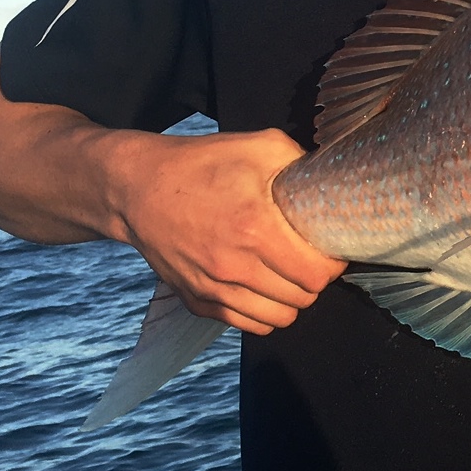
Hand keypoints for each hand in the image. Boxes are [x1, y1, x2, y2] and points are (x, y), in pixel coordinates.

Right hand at [105, 128, 346, 335]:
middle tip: (310, 257)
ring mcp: (213, 289)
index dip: (332, 262)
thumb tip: (330, 181)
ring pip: (278, 318)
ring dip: (291, 299)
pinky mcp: (198, 301)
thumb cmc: (201, 164)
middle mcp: (234, 267)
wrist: (138, 189)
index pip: (316, 274)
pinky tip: (263, 286)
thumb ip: (300, 163)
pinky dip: (264, 312)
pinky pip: (248, 324)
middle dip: (315, 279)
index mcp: (255, 229)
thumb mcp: (259, 146)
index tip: (330, 248)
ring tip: (288, 273)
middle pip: (302, 299)